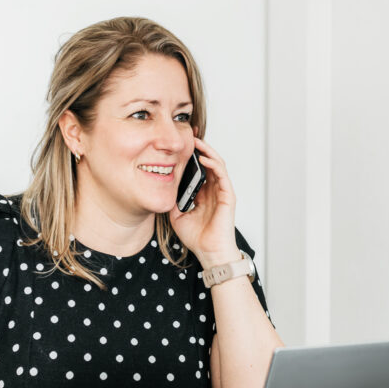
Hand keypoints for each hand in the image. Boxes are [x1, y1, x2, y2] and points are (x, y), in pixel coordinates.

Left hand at [169, 136, 238, 267]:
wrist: (209, 253)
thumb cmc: (197, 238)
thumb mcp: (177, 215)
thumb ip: (172, 201)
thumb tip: (160, 189)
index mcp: (203, 193)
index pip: (199, 169)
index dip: (191, 156)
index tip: (180, 144)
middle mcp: (214, 190)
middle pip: (209, 162)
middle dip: (200, 147)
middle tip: (189, 134)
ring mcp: (222, 192)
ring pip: (217, 164)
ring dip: (207, 151)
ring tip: (196, 141)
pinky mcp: (228, 196)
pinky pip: (222, 175)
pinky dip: (214, 164)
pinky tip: (204, 158)